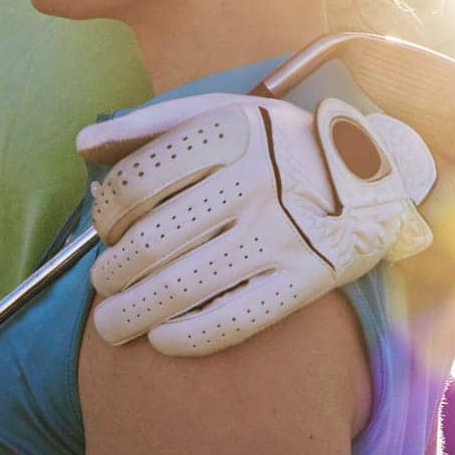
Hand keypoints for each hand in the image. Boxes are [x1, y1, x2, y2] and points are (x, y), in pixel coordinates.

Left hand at [78, 94, 436, 356]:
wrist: (372, 172)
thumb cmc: (277, 143)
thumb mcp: (223, 113)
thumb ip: (150, 126)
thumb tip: (82, 146)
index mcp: (230, 131)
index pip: (138, 182)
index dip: (105, 214)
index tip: (102, 230)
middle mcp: (256, 179)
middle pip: (153, 240)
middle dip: (112, 274)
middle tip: (102, 287)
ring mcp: (284, 231)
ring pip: (186, 285)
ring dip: (134, 314)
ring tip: (112, 326)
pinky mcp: (309, 278)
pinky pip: (237, 318)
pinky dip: (190, 336)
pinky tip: (163, 341)